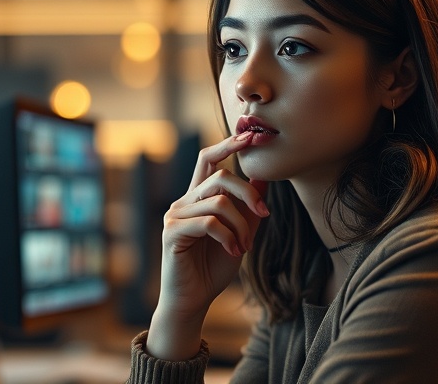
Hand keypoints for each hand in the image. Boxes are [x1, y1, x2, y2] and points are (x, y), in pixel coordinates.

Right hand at [145, 132, 269, 359]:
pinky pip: (209, 222)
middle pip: (220, 176)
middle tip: (265, 214)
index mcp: (197, 197)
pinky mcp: (173, 233)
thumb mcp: (241, 234)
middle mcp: (183, 201)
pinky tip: (233, 252)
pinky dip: (228, 236)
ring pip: (219, 201)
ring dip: (241, 224)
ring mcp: (175, 216)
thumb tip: (264, 179)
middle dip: (248, 193)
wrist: (193, 301)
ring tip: (244, 246)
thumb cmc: (214, 267)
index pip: (208, 160)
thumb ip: (248, 208)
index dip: (228, 144)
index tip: (251, 136)